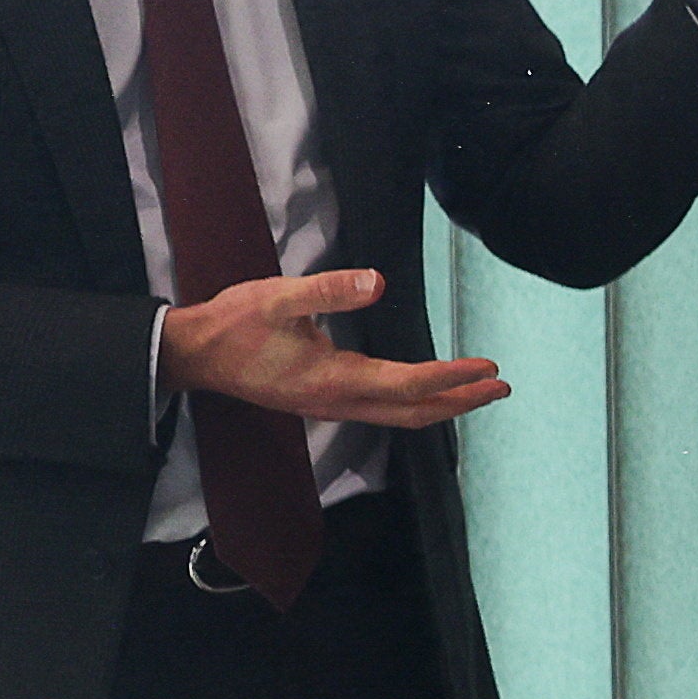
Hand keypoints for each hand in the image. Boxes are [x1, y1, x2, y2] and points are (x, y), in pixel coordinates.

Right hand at [160, 267, 503, 426]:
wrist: (195, 355)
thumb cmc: (234, 324)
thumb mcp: (277, 296)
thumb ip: (329, 289)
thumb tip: (377, 282)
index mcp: (333, 379)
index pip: (408, 384)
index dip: (451, 377)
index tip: (487, 367)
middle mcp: (338, 402)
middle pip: (414, 412)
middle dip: (461, 401)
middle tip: (502, 386)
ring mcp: (331, 406)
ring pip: (400, 416)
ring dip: (443, 405)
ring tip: (479, 390)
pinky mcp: (323, 401)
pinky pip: (382, 411)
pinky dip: (415, 404)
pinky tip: (428, 392)